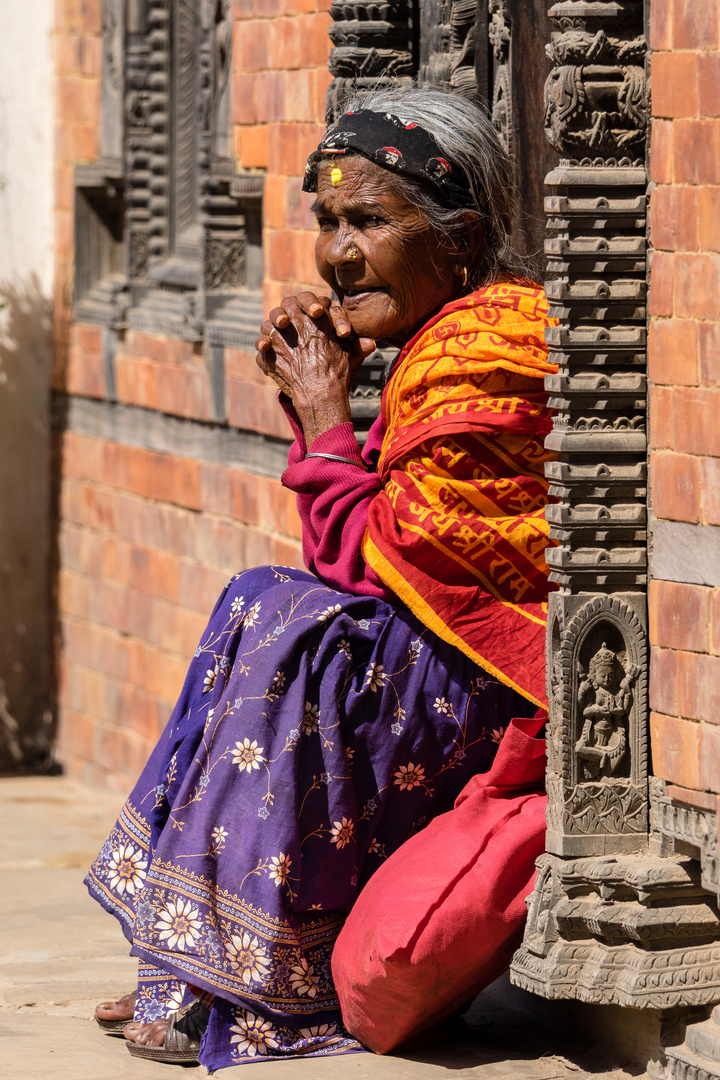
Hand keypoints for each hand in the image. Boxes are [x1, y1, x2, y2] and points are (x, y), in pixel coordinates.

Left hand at [255, 293, 375, 443]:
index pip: (302, 300)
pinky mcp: (268, 356)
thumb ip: (357, 346)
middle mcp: (293, 325)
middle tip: (285, 323)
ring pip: (267, 326)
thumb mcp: (350, 356)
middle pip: (282, 308)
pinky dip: (263, 350)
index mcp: (312, 319)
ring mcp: (277, 340)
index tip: (306, 314)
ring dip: (269, 331)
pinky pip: (262, 348)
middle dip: (282, 313)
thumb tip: (370, 344)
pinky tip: (266, 352)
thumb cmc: (337, 373)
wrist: (320, 394)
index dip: (303, 305)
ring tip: (274, 339)